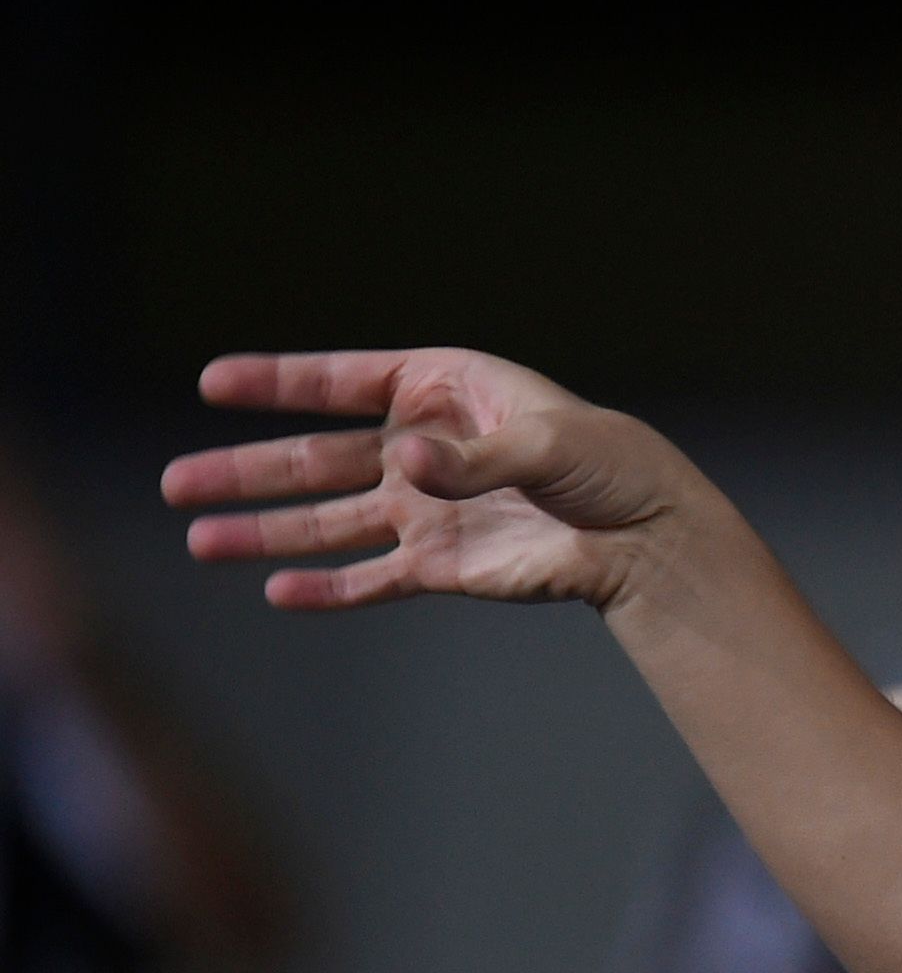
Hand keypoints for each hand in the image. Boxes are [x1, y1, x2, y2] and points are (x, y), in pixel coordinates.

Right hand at [165, 350, 705, 612]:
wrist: (651, 535)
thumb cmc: (611, 464)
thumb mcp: (550, 444)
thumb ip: (476, 457)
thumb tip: (406, 463)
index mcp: (445, 390)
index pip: (345, 382)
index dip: (280, 382)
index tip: (213, 383)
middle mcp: (422, 447)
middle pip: (317, 458)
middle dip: (248, 471)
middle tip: (178, 483)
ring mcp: (426, 507)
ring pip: (329, 520)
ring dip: (267, 533)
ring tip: (202, 540)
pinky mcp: (442, 563)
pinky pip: (373, 577)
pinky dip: (329, 588)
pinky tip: (278, 591)